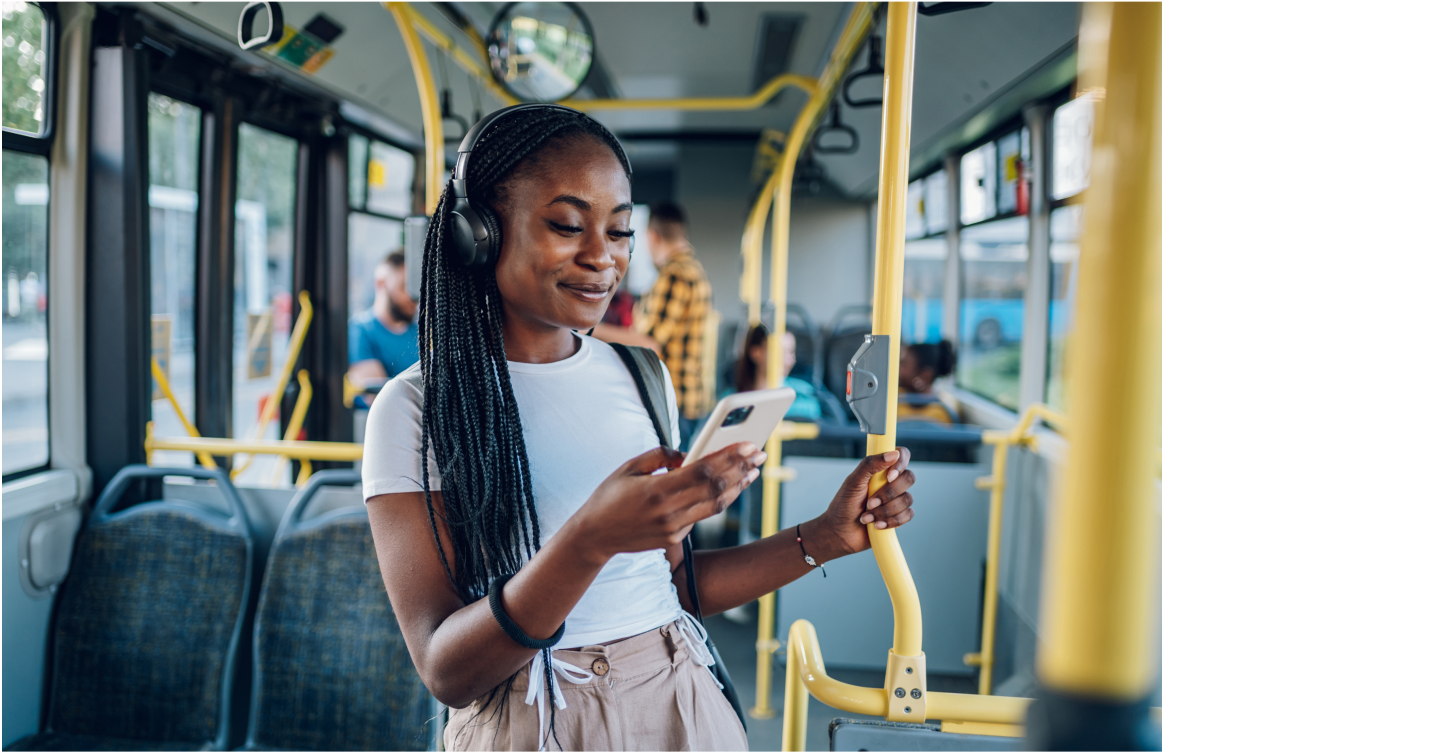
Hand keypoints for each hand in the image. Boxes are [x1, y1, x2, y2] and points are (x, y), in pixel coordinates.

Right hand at [568, 443, 766, 561]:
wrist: (593, 536)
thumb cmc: (609, 495)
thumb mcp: (629, 467)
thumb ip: (660, 455)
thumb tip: (688, 453)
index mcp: (657, 490)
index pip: (703, 471)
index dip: (729, 457)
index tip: (748, 444)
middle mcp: (669, 512)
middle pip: (716, 488)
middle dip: (741, 469)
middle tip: (759, 454)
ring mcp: (673, 528)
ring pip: (715, 505)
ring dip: (738, 487)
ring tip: (753, 471)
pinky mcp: (674, 538)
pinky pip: (701, 516)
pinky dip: (718, 500)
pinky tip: (731, 486)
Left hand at [805, 448, 914, 560]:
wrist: (841, 533)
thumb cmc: (844, 505)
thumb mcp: (853, 482)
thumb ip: (870, 465)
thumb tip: (893, 454)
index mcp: (880, 469)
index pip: (901, 454)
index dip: (900, 464)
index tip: (889, 477)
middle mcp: (891, 482)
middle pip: (909, 478)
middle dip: (888, 494)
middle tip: (869, 503)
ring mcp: (896, 499)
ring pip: (907, 499)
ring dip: (885, 511)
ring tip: (866, 517)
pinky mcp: (899, 516)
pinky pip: (908, 515)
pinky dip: (891, 521)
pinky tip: (877, 525)